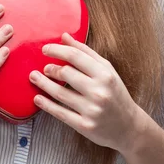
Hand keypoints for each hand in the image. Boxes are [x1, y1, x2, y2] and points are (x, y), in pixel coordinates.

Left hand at [29, 32, 142, 151]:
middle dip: (51, 69)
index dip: (57, 50)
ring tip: (34, 77)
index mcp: (105, 74)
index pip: (75, 56)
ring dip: (43, 84)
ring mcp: (92, 110)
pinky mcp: (85, 126)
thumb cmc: (115, 93)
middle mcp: (99, 91)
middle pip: (66, 73)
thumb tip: (64, 36)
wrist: (129, 127)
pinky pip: (60, 113)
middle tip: (44, 68)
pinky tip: (37, 98)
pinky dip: (46, 105)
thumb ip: (85, 52)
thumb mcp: (106, 70)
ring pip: (60, 93)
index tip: (45, 49)